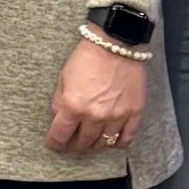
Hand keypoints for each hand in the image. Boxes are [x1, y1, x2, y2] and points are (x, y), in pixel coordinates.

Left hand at [47, 36, 148, 156]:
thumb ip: (59, 101)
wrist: (116, 43)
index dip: (55, 143)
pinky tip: (112, 140)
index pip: (60, 135)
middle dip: (75, 146)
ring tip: (91, 142)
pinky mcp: (134, 112)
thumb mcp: (63, 77)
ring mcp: (116, 116)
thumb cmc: (88, 56)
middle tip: (73, 144)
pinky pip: (126, 138)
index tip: (55, 144)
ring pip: (103, 143)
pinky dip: (118, 143)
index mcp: (73, 106)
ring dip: (95, 145)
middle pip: (83, 143)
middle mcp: (95, 115)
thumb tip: (60, 118)